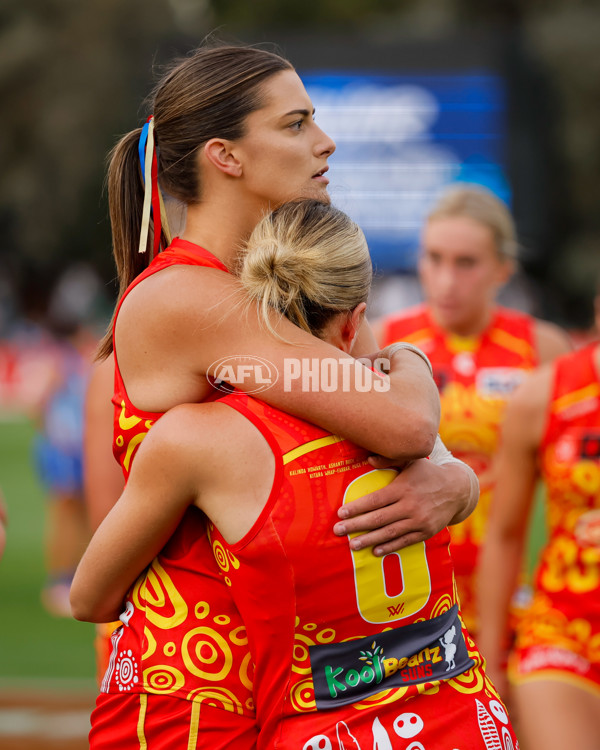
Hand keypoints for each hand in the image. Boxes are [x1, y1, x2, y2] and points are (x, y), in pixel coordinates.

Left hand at [333, 457, 468, 555]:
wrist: (457, 490)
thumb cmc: (428, 473)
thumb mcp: (411, 461)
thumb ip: (389, 459)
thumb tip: (367, 459)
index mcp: (403, 488)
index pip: (375, 500)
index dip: (357, 508)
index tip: (340, 513)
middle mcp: (410, 505)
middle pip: (378, 518)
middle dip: (356, 526)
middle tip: (338, 531)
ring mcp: (419, 521)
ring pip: (389, 533)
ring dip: (369, 540)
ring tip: (352, 545)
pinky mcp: (426, 532)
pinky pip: (404, 541)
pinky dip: (389, 547)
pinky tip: (375, 551)